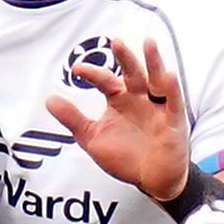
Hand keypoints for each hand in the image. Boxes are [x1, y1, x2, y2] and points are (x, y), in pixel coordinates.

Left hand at [46, 37, 190, 201]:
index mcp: (121, 101)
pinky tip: (168, 76)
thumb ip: (73, 119)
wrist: (152, 181)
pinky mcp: (173, 121)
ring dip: (153, 62)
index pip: (106, 81)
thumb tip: (50, 100)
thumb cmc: (127, 158)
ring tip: (149, 43)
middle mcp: (140, 100)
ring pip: (156, 80)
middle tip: (115, 42)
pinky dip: (171, 89)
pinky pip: (174, 103)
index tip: (77, 70)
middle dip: (125, 58)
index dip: (92, 74)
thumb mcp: (93, 138)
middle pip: (132, 74)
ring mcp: (158, 109)